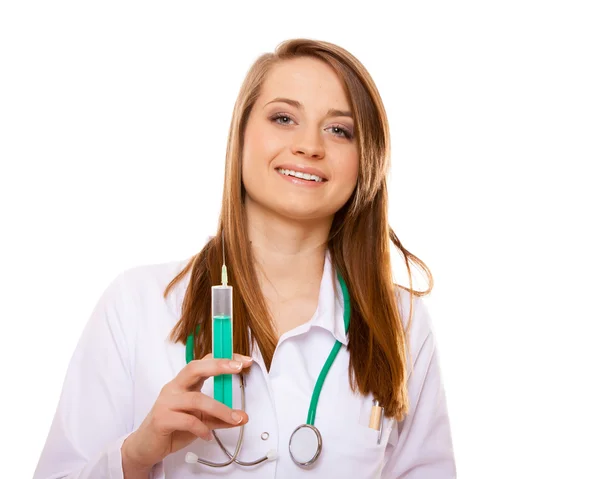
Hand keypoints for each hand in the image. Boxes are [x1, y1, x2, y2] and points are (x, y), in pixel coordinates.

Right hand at [122, 353, 251, 470]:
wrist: (145, 447)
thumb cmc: (173, 427)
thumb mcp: (200, 420)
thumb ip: (220, 418)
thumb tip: (242, 417)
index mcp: (183, 383)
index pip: (204, 363)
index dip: (224, 359)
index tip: (244, 360)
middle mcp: (174, 388)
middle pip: (195, 368)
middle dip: (218, 365)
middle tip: (238, 367)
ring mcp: (166, 402)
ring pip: (196, 399)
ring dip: (220, 409)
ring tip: (234, 419)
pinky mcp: (161, 419)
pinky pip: (187, 420)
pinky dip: (202, 428)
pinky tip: (208, 435)